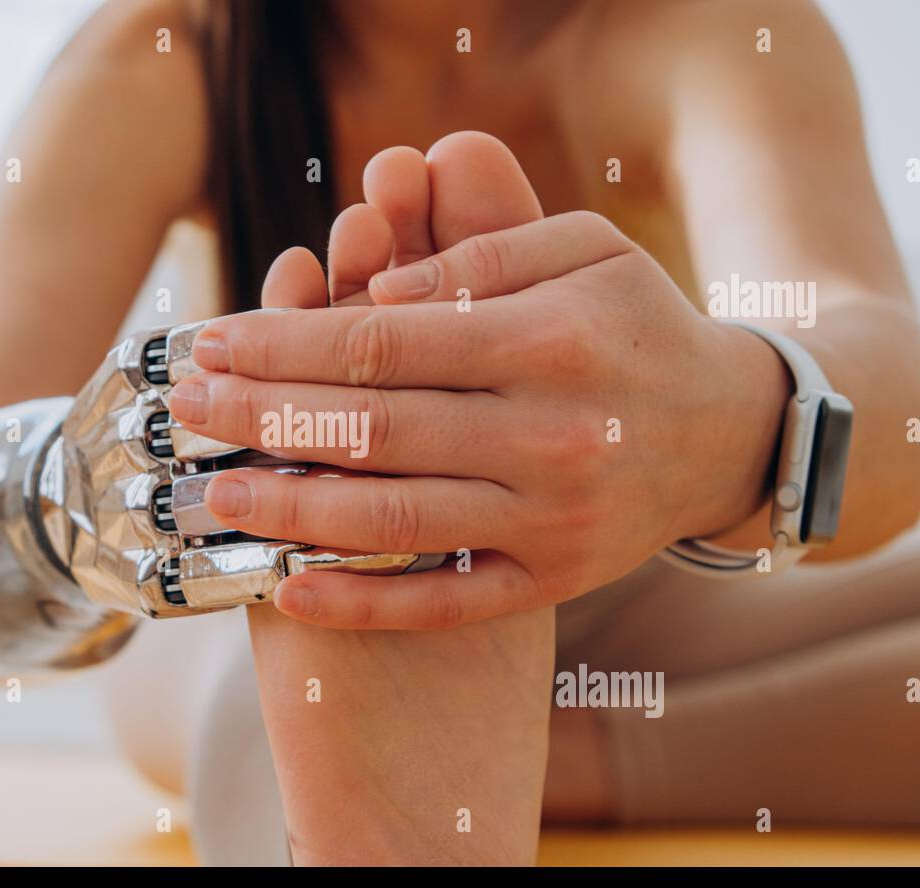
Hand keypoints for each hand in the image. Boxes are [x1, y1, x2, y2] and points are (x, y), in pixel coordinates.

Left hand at [168, 211, 790, 626]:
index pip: (379, 346)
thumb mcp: (584, 252)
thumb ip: (480, 256)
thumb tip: (373, 288)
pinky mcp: (551, 582)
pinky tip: (289, 590)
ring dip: (288, 510)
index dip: (281, 347)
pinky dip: (361, 602)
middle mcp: (550, 437)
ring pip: (392, 520)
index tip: (213, 346)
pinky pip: (442, 602)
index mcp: (548, 343)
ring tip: (216, 492)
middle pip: (369, 431)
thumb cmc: (639, 328)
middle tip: (188, 411)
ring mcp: (551, 521)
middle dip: (262, 420)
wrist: (731, 433)